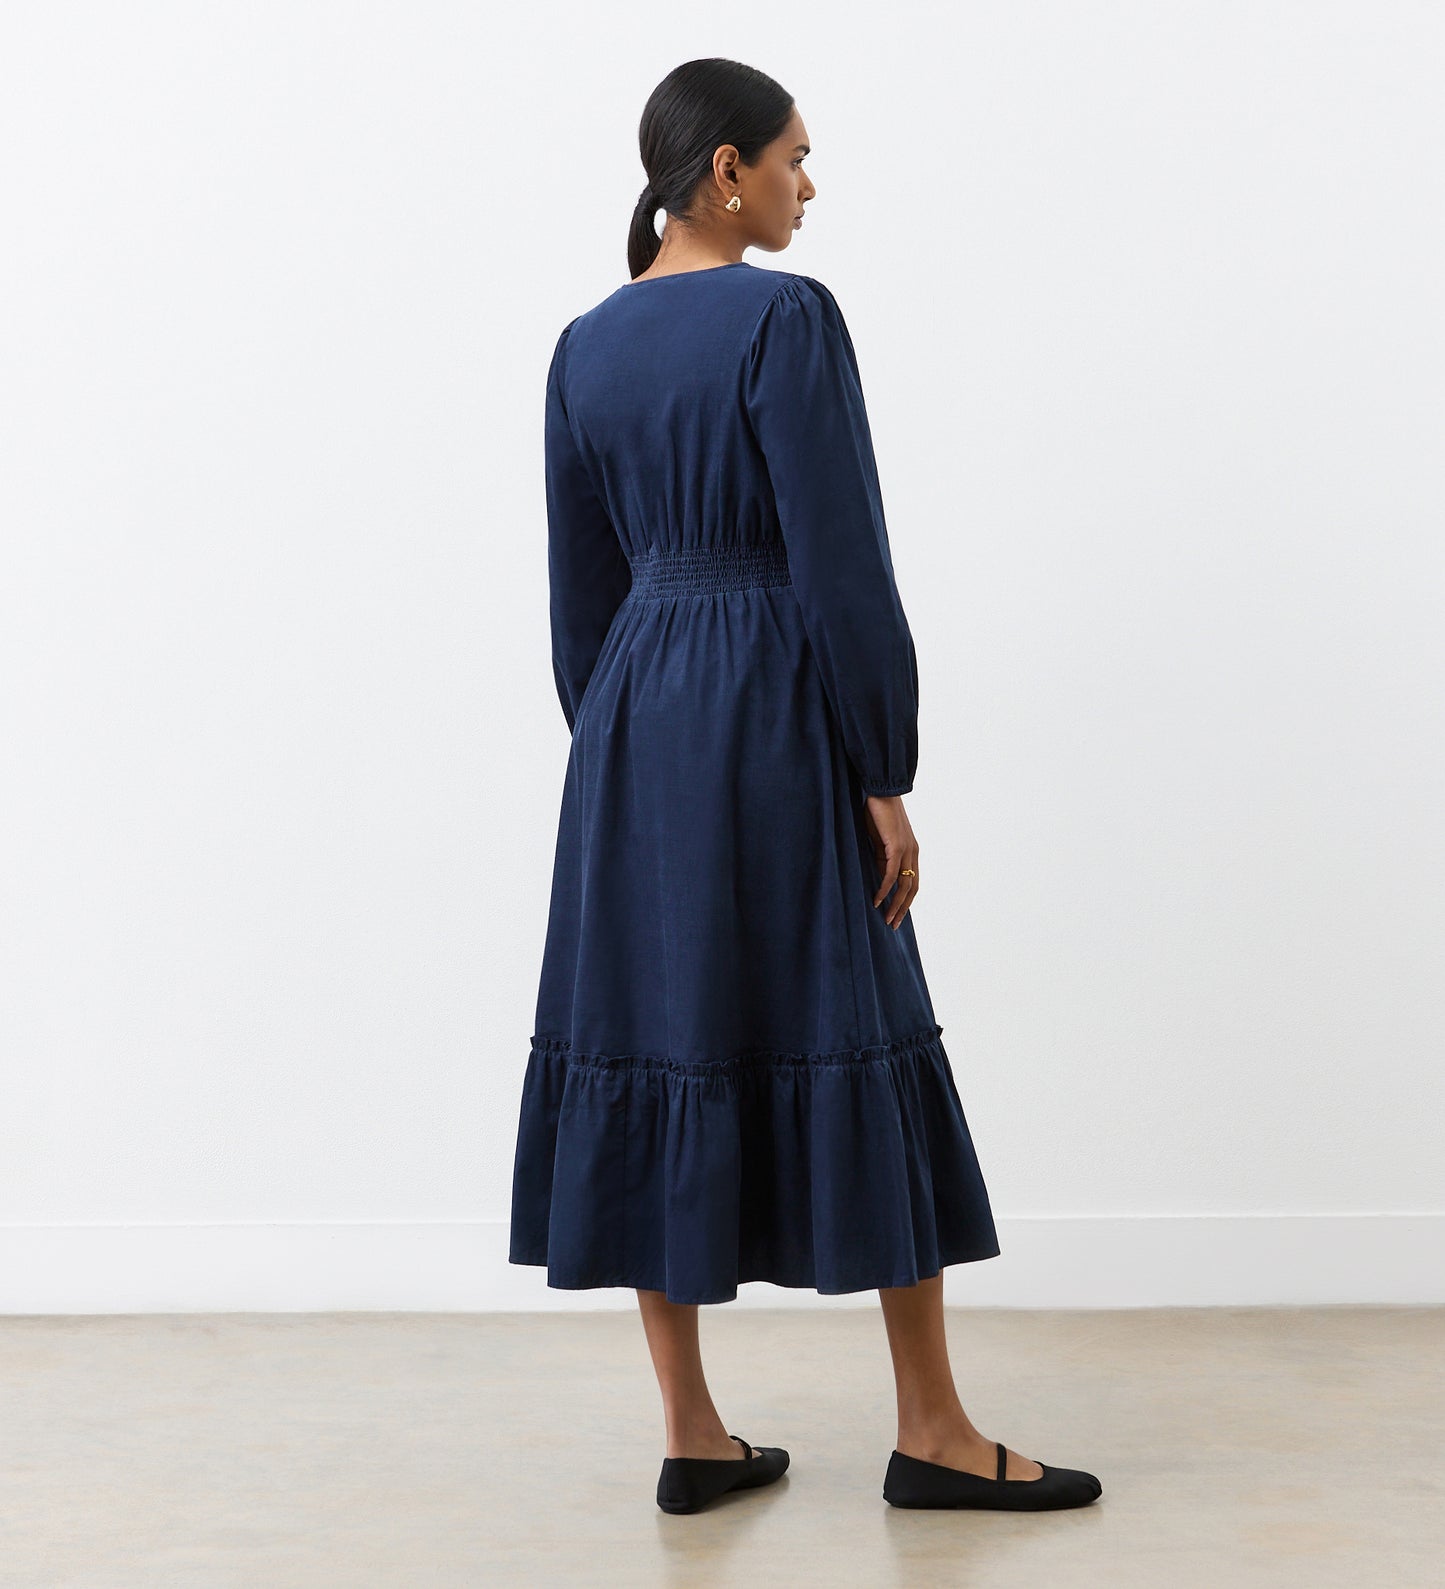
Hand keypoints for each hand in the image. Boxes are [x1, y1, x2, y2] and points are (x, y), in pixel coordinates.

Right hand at [864, 794, 919, 928]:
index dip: (905, 901)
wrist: (881, 790)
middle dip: (902, 909)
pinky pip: (891, 873)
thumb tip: (879, 876)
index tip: (895, 914)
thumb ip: (881, 857)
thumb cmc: (877, 812)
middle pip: (912, 888)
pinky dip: (884, 888)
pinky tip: (877, 899)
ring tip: (886, 918)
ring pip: (904, 885)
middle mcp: (912, 852)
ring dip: (895, 904)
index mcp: (910, 851)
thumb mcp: (880, 840)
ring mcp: (907, 850)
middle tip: (893, 925)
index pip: (912, 882)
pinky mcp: (897, 846)